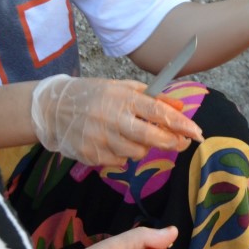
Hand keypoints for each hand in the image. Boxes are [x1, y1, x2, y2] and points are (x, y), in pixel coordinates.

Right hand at [29, 75, 202, 167]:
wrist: (50, 108)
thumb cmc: (92, 95)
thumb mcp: (120, 87)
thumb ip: (152, 97)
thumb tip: (180, 105)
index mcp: (121, 98)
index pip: (158, 112)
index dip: (181, 124)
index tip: (198, 132)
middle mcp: (111, 118)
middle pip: (152, 138)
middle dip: (171, 142)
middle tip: (179, 141)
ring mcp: (101, 138)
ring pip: (138, 153)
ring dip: (143, 147)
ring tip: (130, 134)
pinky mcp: (92, 155)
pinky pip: (120, 161)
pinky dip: (122, 153)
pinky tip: (111, 141)